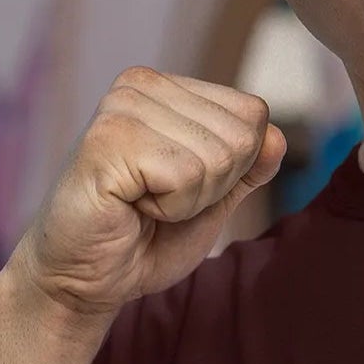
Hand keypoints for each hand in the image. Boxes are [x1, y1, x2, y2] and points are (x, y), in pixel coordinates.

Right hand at [10, 66, 286, 322]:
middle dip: (212, 187)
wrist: (86, 279)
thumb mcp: (213, 200)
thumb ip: (248, 167)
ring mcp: (121, 108)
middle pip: (242, 136)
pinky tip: (130, 207)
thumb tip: (277, 137)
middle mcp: (141, 85)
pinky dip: (168, 208)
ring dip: (189, 201)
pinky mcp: (106, 141)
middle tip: (160, 202)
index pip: (253, 114)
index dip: (233, 169)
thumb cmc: (145, 238)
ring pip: (217, 157)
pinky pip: (185, 175)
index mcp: (167, 88)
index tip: (182, 188)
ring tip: (143, 204)